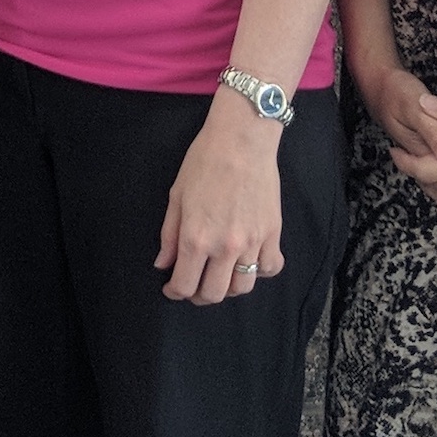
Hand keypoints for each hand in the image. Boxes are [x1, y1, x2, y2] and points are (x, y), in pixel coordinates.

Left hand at [156, 103, 283, 304]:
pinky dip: (260, 272)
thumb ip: (169, 236)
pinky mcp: (273, 234)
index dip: (174, 293)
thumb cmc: (204, 163)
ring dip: (228, 288)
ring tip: (219, 276)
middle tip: (193, 285)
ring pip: (243, 288)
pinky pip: (271, 268)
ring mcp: (253, 243)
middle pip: (214, 294)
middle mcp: (225, 247)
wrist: (242, 140)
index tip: (172, 289)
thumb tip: (164, 265)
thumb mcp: (176, 197)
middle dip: (199, 296)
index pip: (185, 285)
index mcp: (196, 238)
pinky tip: (248, 262)